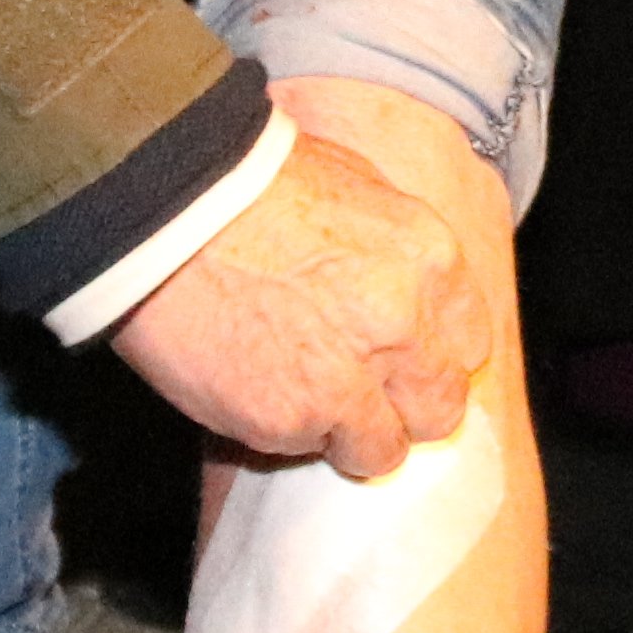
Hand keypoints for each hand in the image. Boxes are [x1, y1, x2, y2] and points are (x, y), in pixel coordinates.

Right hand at [108, 91, 495, 478]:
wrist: (163, 204)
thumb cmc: (247, 179)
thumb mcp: (352, 184)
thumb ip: (393, 249)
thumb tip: (403, 283)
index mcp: (429, 257)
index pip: (469, 342)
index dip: (429, 351)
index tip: (397, 353)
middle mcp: (406, 324)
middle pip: (442, 406)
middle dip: (402, 404)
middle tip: (354, 386)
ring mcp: (351, 378)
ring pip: (386, 449)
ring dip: (351, 432)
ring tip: (302, 397)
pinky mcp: (291, 419)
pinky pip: (312, 452)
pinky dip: (287, 432)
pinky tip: (255, 387)